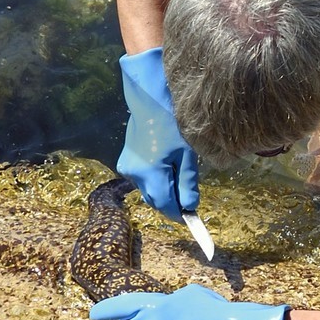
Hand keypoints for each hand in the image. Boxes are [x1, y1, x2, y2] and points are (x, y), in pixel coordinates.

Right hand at [116, 49, 199, 218]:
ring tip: (180, 176)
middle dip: (173, 202)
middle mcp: (134, 174)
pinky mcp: (126, 159)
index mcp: (150, 174)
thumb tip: (190, 207)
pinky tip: (167, 165)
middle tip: (190, 198)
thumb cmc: (172, 122)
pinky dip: (156, 179)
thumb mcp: (187, 154)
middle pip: (156, 200)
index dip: (179, 215)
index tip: (193, 221)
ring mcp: (127, 167)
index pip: (165, 206)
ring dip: (164, 190)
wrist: (149, 97)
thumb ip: (188, 184)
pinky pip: (143, 178)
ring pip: (149, 190)